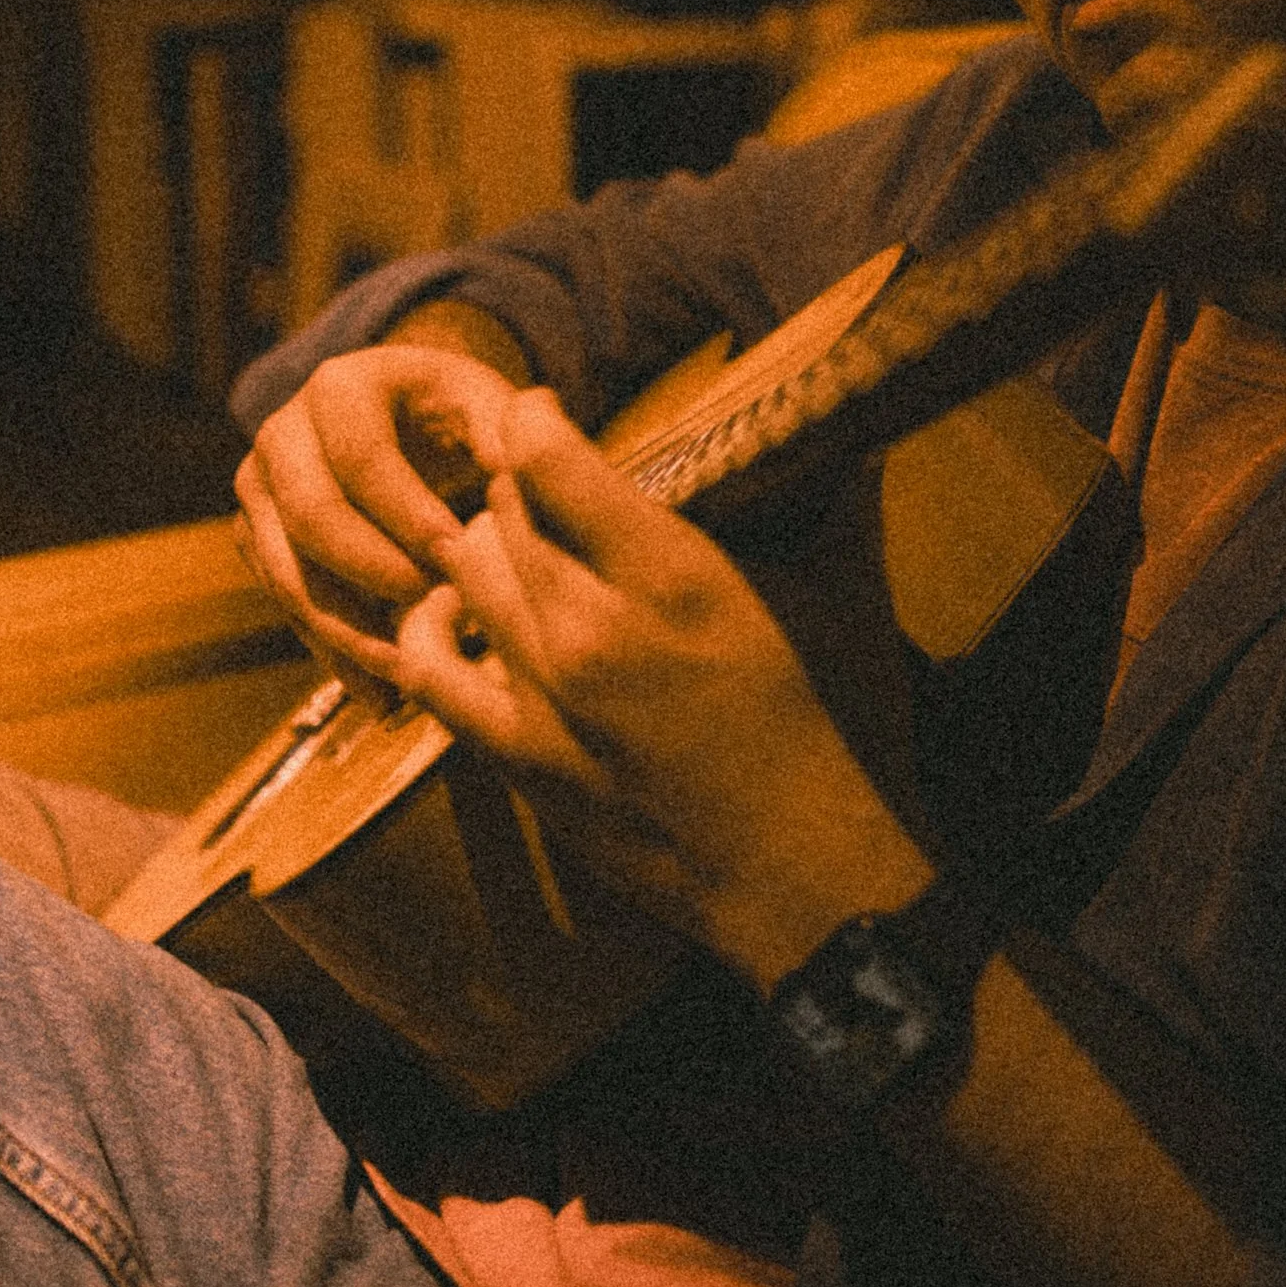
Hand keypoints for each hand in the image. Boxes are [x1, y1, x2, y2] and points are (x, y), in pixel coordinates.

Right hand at [235, 344, 543, 680]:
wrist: (405, 420)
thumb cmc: (458, 415)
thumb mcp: (487, 405)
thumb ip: (509, 435)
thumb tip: (519, 478)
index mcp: (341, 388)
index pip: (360, 456)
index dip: (405, 511)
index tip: (456, 554)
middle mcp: (283, 433)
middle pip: (310, 515)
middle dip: (372, 571)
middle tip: (434, 610)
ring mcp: (259, 488)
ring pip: (287, 570)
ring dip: (347, 627)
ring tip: (408, 672)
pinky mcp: (256, 537)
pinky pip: (284, 603)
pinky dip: (332, 650)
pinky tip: (381, 693)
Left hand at [394, 388, 924, 990]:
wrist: (806, 875)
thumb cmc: (838, 730)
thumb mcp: (846, 594)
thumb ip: (838, 496)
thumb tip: (852, 421)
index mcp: (670, 576)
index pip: (546, 459)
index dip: (531, 419)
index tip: (541, 412)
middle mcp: (589, 629)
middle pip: (496, 512)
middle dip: (512, 484)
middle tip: (540, 482)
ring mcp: (542, 700)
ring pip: (461, 579)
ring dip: (479, 549)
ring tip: (512, 546)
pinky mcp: (519, 760)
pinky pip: (434, 674)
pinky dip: (433, 632)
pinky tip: (453, 616)